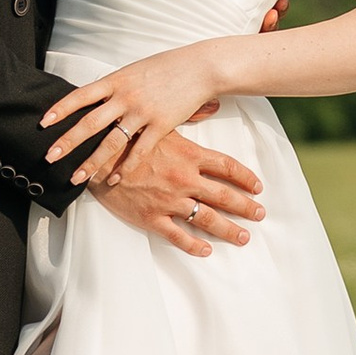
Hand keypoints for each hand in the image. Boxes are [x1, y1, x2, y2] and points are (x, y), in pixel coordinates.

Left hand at [45, 42, 232, 187]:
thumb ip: (114, 87)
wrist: (199, 67)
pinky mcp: (161, 125)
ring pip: (111, 142)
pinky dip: (124, 167)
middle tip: (49, 157)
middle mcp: (125, 96)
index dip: (61, 108)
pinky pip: (139, 151)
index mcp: (116, 80)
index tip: (43, 122)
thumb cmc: (165, 67)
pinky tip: (113, 179)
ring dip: (91, 161)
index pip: (81, 95)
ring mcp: (143, 112)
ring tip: (76, 177)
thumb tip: (93, 97)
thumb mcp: (134, 71)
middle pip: (90, 122)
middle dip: (67, 141)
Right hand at [93, 125, 263, 255]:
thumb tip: (215, 104)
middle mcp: (184, 179)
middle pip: (224, 196)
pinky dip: (194, 245)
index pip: (227, 167)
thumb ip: (192, 114)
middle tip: (260, 214)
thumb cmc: (129, 136)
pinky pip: (178, 235)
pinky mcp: (151, 217)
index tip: (258, 187)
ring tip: (244, 236)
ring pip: (207, 219)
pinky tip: (207, 250)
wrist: (95, 155)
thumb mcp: (162, 122)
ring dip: (229, 229)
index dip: (246, 178)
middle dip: (245, 207)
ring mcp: (169, 200)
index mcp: (189, 155)